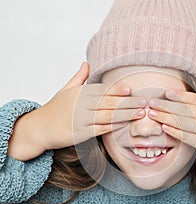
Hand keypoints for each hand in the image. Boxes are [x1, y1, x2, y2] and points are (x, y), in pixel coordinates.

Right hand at [8, 62, 145, 160]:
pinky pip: (101, 130)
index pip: (102, 90)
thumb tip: (87, 63)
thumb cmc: (54, 108)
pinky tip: (125, 125)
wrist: (39, 128)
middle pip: (109, 103)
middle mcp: (81, 105)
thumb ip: (79, 78)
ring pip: (108, 116)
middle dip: (128, 102)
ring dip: (126, 115)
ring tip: (140, 113)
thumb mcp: (65, 90)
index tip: (131, 89)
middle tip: (144, 101)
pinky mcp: (81, 134)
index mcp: (79, 93)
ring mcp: (81, 120)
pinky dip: (114, 127)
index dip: (117, 89)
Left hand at [148, 79, 195, 173]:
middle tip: (152, 102)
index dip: (180, 95)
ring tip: (152, 113)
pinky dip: (176, 132)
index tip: (166, 92)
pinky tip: (165, 128)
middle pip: (186, 109)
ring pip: (185, 123)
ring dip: (166, 118)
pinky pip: (188, 138)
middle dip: (167, 105)